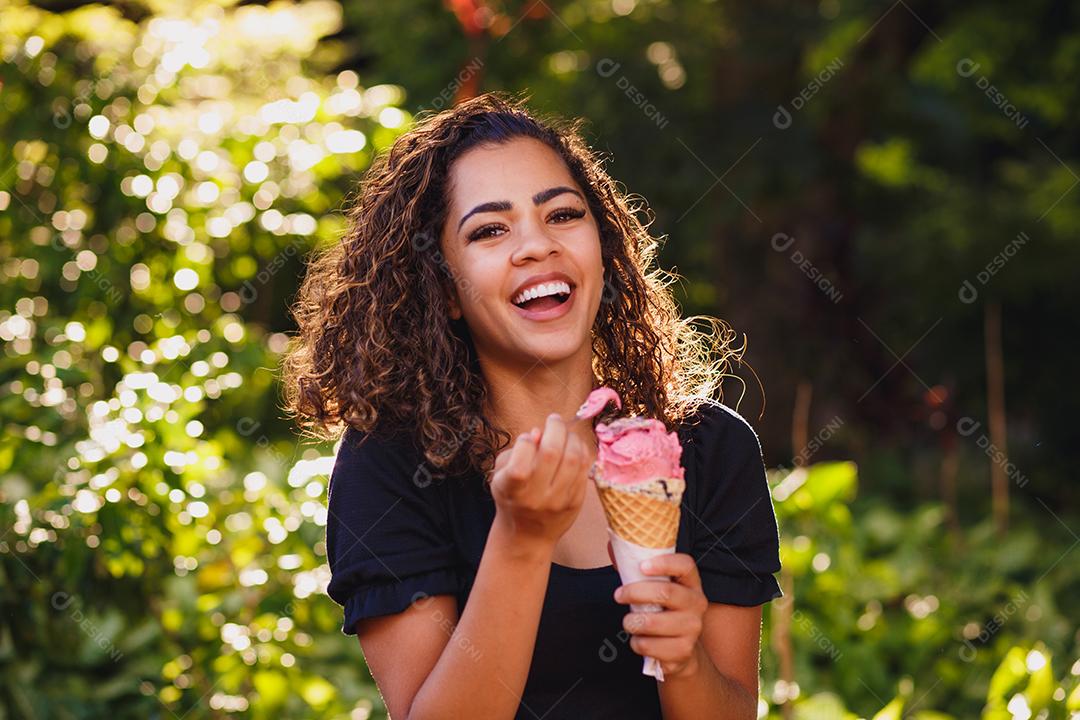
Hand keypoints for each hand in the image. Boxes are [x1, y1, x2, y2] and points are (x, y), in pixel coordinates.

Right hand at [489, 413, 589, 550]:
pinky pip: (585, 469)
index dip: (525, 442)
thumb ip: (513, 453)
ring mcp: (558, 501)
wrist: (527, 535)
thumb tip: (537, 433)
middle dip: (555, 428)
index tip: (527, 438)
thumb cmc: (512, 497)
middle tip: (553, 420)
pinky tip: (573, 446)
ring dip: (571, 438)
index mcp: (511, 490)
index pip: (520, 461)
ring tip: (564, 433)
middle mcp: (535, 497)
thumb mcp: (500, 476)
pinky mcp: (576, 502)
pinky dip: (581, 451)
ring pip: (574, 458)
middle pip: (552, 453)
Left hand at [613, 553, 708, 679]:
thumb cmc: (661, 611)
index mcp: (691, 582)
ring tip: (630, 622)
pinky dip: (637, 643)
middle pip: (665, 592)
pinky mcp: (683, 651)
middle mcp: (697, 603)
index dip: (664, 563)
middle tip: (618, 595)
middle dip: (634, 593)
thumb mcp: (655, 588)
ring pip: (652, 622)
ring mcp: (693, 628)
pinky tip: (641, 640)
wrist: (681, 649)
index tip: (642, 566)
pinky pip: (649, 646)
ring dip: (631, 622)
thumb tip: (612, 546)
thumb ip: (636, 568)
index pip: (685, 565)